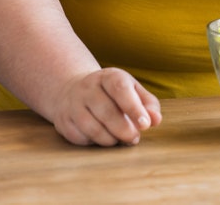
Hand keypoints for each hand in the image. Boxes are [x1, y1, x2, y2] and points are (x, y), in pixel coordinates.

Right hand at [47, 67, 162, 146]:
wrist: (73, 91)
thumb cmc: (113, 94)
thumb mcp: (132, 91)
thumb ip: (148, 105)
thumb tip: (155, 120)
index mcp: (108, 76)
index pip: (120, 89)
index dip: (133, 107)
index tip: (145, 125)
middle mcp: (88, 87)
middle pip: (106, 111)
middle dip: (124, 129)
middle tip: (134, 138)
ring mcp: (73, 104)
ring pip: (92, 127)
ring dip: (110, 139)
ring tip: (120, 140)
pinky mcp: (64, 121)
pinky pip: (80, 137)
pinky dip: (94, 142)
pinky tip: (103, 138)